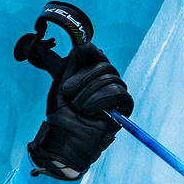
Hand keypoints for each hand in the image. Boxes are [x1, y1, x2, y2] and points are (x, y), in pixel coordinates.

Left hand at [27, 40, 133, 178]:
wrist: (65, 137)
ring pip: (111, 77)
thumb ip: (64, 64)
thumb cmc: (61, 115)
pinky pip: (119, 92)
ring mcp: (115, 92)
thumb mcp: (60, 84)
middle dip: (82, 79)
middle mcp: (104, 80)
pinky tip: (90, 111)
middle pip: (104, 64)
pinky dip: (101, 100)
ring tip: (78, 107)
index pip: (95, 52)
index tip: (76, 57)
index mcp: (90, 73)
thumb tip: (67, 46)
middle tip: (68, 93)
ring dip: (88, 94)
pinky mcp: (124, 106)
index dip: (87, 53)